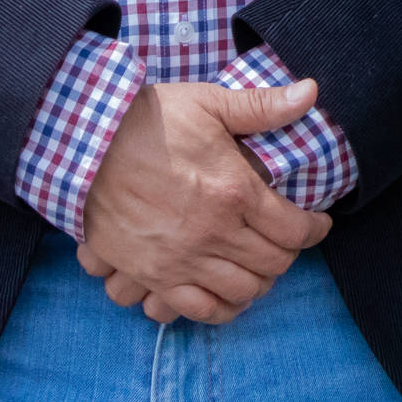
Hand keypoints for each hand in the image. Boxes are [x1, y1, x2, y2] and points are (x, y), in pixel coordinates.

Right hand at [75, 79, 331, 324]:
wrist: (83, 145)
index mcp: (235, 190)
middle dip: (289, 254)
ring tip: (259, 265)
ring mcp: (182, 259)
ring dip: (259, 281)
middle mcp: (214, 232)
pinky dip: (220, 307)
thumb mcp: (208, 103)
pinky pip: (198, 309)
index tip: (318, 223)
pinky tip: (225, 293)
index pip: (295, 228)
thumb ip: (262, 105)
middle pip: (274, 263)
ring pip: (242, 291)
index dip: (315, 229)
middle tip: (287, 241)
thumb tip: (311, 92)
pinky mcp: (152, 274)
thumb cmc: (147, 120)